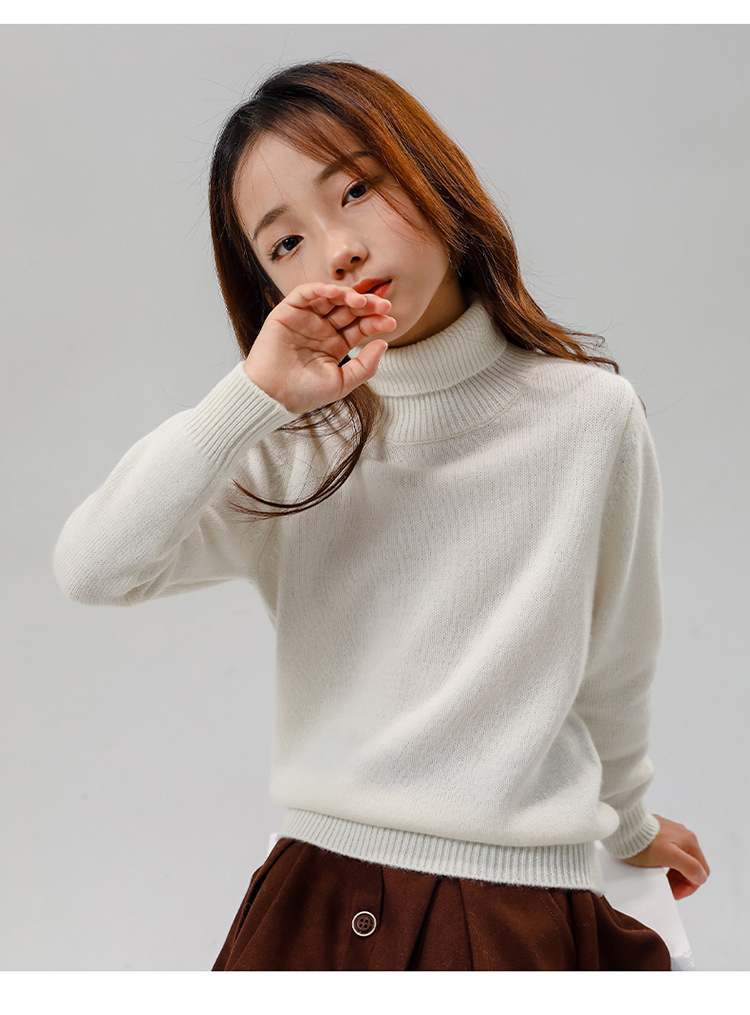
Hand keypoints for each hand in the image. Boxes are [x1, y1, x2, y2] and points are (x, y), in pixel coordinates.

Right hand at [243, 282, 396, 414]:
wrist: (272, 397)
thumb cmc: (304, 393)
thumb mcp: (342, 382)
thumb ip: (365, 366)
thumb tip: (384, 343)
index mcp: (335, 344)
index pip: (360, 326)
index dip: (375, 321)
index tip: (391, 322)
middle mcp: (322, 329)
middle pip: (348, 309)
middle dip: (367, 305)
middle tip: (383, 305)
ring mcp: (305, 319)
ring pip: (330, 298)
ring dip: (346, 295)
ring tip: (361, 301)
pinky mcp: (287, 312)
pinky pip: (305, 294)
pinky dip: (319, 288)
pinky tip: (335, 292)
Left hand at [620, 814, 709, 899]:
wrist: (622, 828)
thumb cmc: (644, 843)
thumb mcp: (670, 857)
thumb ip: (690, 867)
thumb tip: (701, 877)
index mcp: (690, 841)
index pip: (701, 871)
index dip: (690, 886)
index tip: (675, 893)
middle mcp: (682, 834)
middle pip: (690, 865)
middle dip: (680, 881)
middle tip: (668, 889)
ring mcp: (669, 832)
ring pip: (678, 859)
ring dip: (672, 873)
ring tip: (660, 879)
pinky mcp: (657, 832)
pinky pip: (666, 851)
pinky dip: (663, 863)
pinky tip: (654, 866)